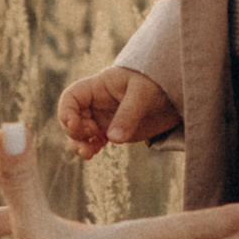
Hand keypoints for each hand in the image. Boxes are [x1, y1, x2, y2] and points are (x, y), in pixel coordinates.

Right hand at [56, 62, 185, 155]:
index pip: (71, 97)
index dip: (66, 111)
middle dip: (75, 131)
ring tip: (88, 154)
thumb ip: (128, 116)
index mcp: (98, 87)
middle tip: (92, 136)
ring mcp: (102, 119)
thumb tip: (114, 139)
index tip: (74, 124)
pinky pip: (93, 142)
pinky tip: (93, 154)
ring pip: (79, 134)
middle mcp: (95, 103)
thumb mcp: (143, 95)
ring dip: (78, 144)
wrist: (173, 95)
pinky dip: (90, 149)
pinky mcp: (111, 132)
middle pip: (71, 118)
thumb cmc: (156, 84)